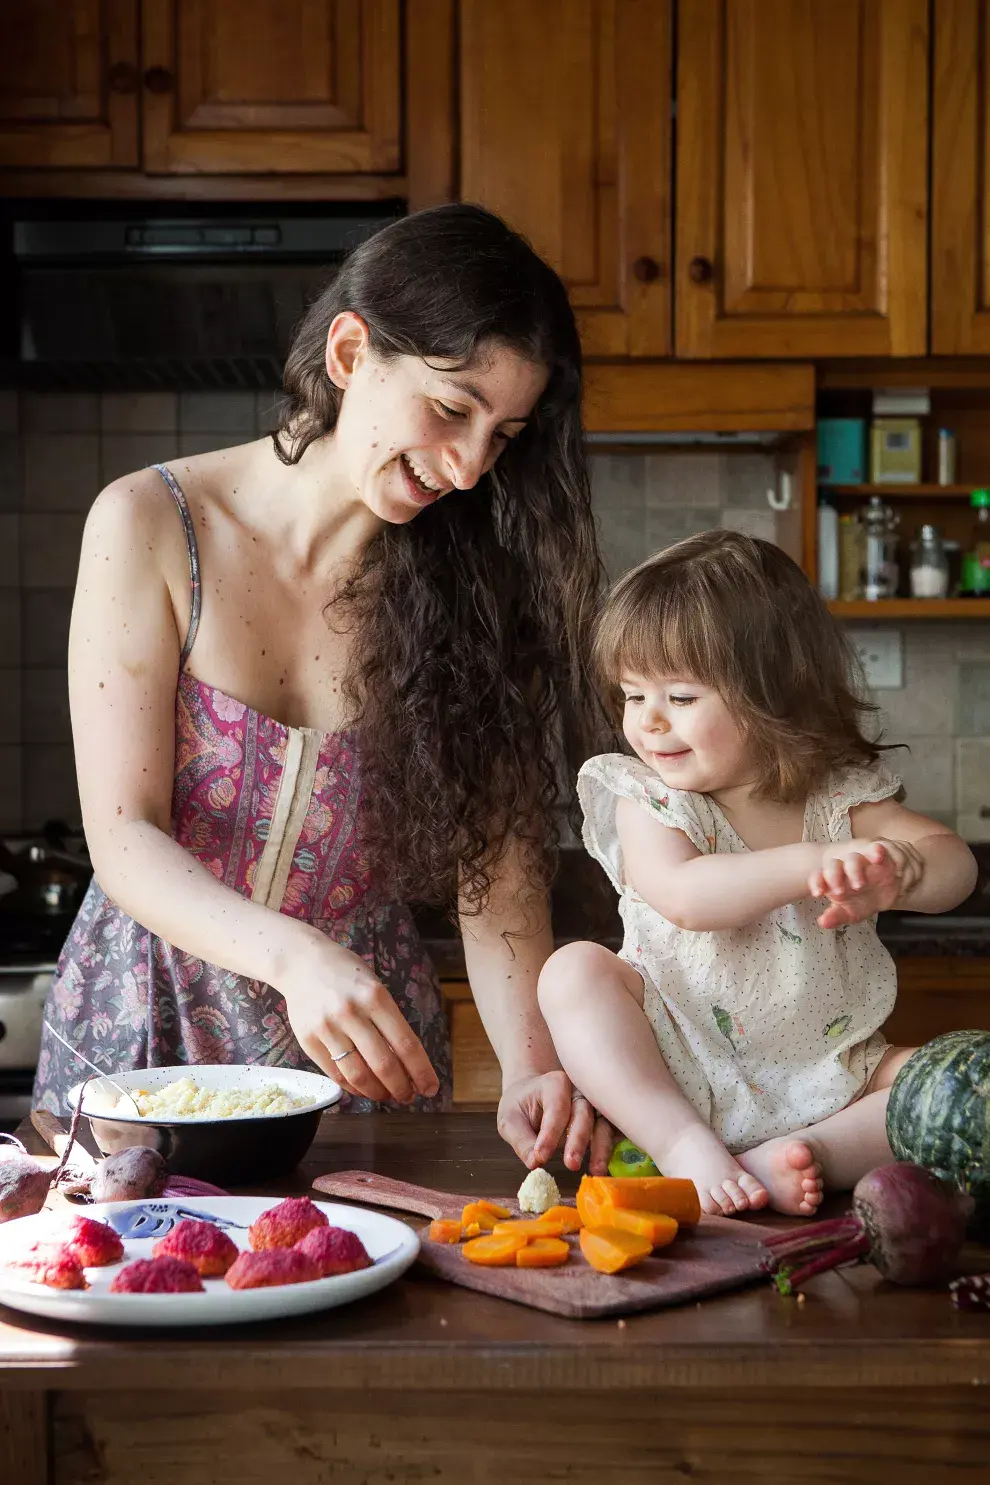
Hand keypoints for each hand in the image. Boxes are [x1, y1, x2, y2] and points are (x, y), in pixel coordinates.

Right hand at [277, 933, 439, 1104]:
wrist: (301, 963)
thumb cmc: (346, 975)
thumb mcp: (374, 987)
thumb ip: (388, 1021)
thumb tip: (407, 1063)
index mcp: (375, 997)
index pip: (405, 1043)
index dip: (421, 1071)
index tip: (430, 1088)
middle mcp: (351, 1013)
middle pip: (383, 1064)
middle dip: (402, 1088)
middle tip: (409, 1097)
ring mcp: (327, 1028)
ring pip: (358, 1075)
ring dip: (378, 1092)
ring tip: (388, 1096)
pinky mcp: (308, 1040)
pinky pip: (335, 1074)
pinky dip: (353, 1087)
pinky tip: (364, 1089)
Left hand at [497, 1070, 613, 1173]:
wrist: (533, 1093)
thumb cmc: (522, 1104)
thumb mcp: (510, 1119)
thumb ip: (522, 1141)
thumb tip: (535, 1163)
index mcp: (555, 1083)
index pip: (556, 1107)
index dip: (550, 1133)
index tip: (541, 1156)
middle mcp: (579, 1091)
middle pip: (584, 1113)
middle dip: (579, 1139)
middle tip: (572, 1164)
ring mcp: (594, 1104)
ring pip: (603, 1122)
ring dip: (601, 1146)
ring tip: (597, 1170)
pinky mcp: (601, 1118)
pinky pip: (612, 1130)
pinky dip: (611, 1145)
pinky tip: (606, 1163)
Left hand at [808, 838, 915, 928]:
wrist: (889, 891)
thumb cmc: (864, 900)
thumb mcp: (850, 912)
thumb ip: (835, 916)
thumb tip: (822, 922)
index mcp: (834, 880)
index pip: (820, 877)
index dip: (817, 882)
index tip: (818, 893)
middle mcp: (845, 867)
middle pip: (835, 865)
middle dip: (834, 876)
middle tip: (839, 892)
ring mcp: (863, 861)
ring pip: (854, 859)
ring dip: (854, 869)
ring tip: (859, 885)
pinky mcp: (880, 857)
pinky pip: (877, 850)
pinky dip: (876, 852)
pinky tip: (877, 857)